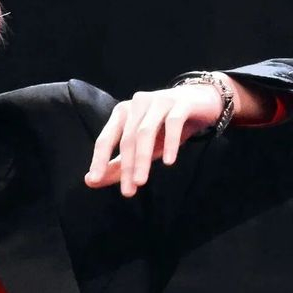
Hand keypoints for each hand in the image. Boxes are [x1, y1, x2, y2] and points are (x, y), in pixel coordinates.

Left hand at [84, 82, 224, 196]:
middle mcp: (137, 104)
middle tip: (128, 192)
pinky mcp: (181, 103)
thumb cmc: (166, 127)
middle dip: (126, 167)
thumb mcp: (141, 148)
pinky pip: (172, 123)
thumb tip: (90, 181)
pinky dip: (169, 143)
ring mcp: (158, 101)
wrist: (202, 102)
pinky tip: (168, 161)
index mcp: (122, 113)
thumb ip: (117, 165)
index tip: (94, 180)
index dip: (99, 159)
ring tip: (141, 181)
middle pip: (127, 139)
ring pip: (145, 132)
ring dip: (142, 159)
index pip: (106, 138)